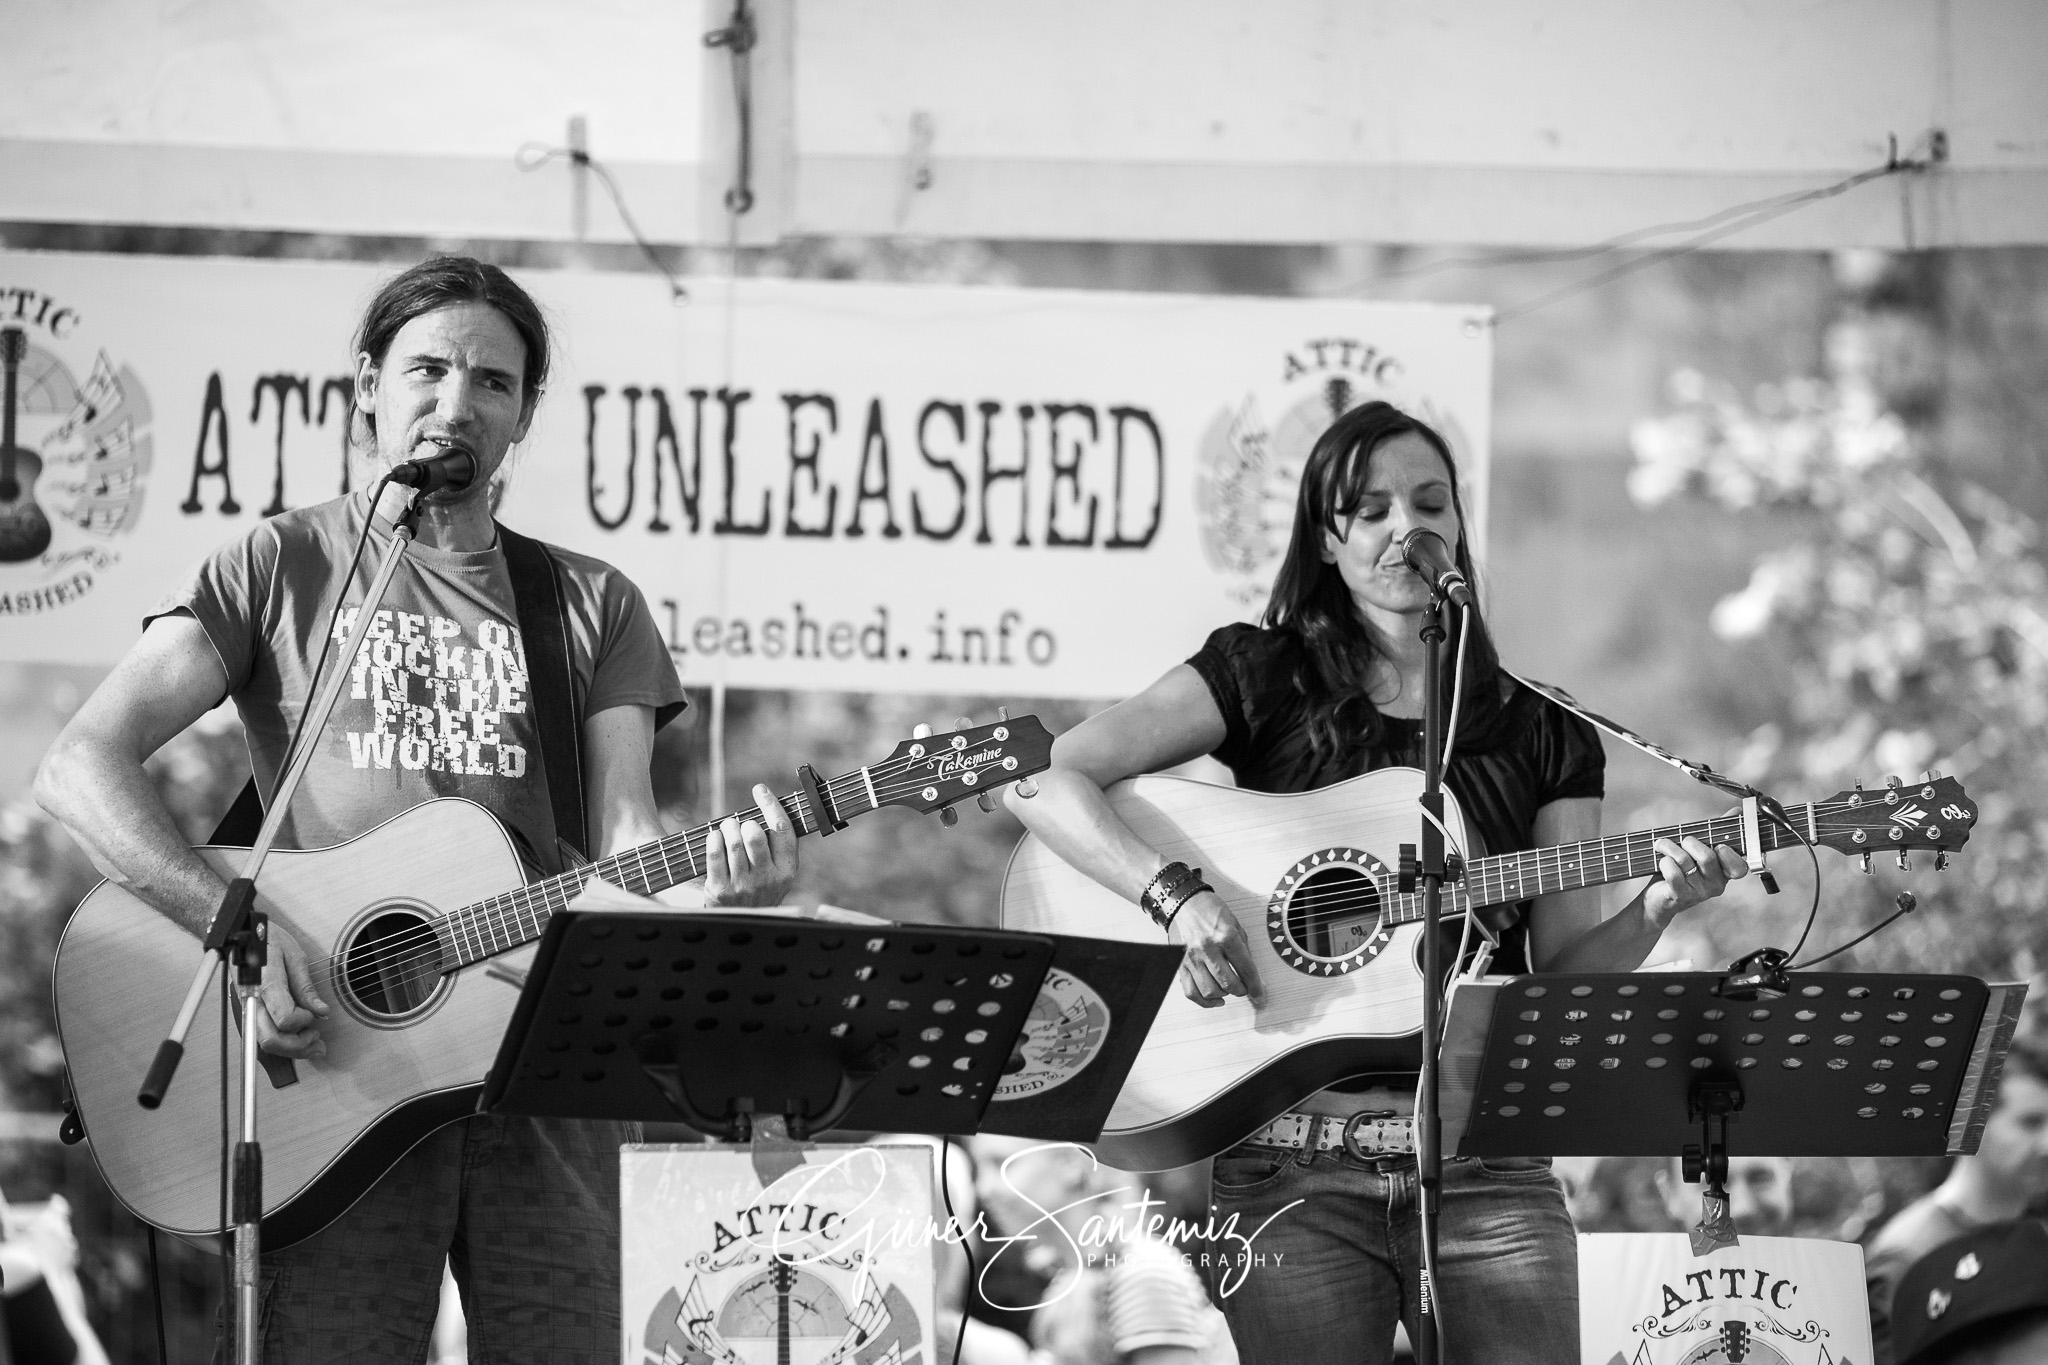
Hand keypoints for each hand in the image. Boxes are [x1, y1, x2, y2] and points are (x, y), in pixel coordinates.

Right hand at [254, 922, 329, 1059]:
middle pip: (271, 1039)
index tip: (315, 1014)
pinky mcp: (249, 1012)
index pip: (285, 1018)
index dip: (303, 1021)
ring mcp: (248, 1008)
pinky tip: (299, 1039)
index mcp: (266, 984)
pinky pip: (263, 1035)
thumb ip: (306, 987)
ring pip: (264, 1043)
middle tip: (317, 1038)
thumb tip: (321, 1011)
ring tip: (314, 1043)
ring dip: (291, 1049)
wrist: (243, 934)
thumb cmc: (268, 939)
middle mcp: (253, 1001)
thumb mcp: (295, 956)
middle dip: (298, 1046)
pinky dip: (282, 1042)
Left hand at [703, 782, 798, 906]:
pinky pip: (715, 855)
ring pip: (734, 843)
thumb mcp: (778, 874)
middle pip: (755, 835)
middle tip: (740, 823)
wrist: (742, 923)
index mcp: (786, 871)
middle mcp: (767, 879)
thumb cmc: (760, 889)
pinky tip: (714, 836)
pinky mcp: (720, 890)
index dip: (772, 805)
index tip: (761, 790)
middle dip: (745, 822)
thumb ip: (778, 847)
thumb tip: (770, 808)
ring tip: (727, 827)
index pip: (782, 830)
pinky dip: (713, 839)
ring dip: (728, 827)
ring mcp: (743, 886)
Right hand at [1166, 888, 1261, 1008]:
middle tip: (1245, 988)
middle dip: (1241, 991)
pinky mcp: (1180, 965)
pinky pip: (1191, 992)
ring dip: (1223, 995)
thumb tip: (1252, 976)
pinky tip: (1214, 999)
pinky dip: (1204, 1001)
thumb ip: (1244, 951)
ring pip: (1210, 991)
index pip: (1245, 970)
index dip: (1256, 987)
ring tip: (1228, 988)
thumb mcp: (1236, 925)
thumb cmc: (1211, 911)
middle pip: (1228, 984)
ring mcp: (1192, 958)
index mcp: (1225, 937)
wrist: (1185, 902)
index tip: (1260, 996)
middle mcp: (1207, 948)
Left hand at [1644, 834, 1748, 924]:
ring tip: (1663, 845)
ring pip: (1685, 860)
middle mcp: (1715, 885)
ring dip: (1670, 847)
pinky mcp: (1679, 895)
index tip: (1718, 845)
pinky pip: (1672, 872)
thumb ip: (1719, 831)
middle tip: (1682, 841)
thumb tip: (1736, 811)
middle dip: (1690, 842)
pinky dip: (1664, 861)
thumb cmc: (1682, 869)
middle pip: (1707, 857)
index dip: (1729, 855)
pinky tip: (1662, 861)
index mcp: (1724, 873)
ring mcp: (1698, 892)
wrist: (1659, 897)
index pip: (1739, 868)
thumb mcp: (1701, 849)